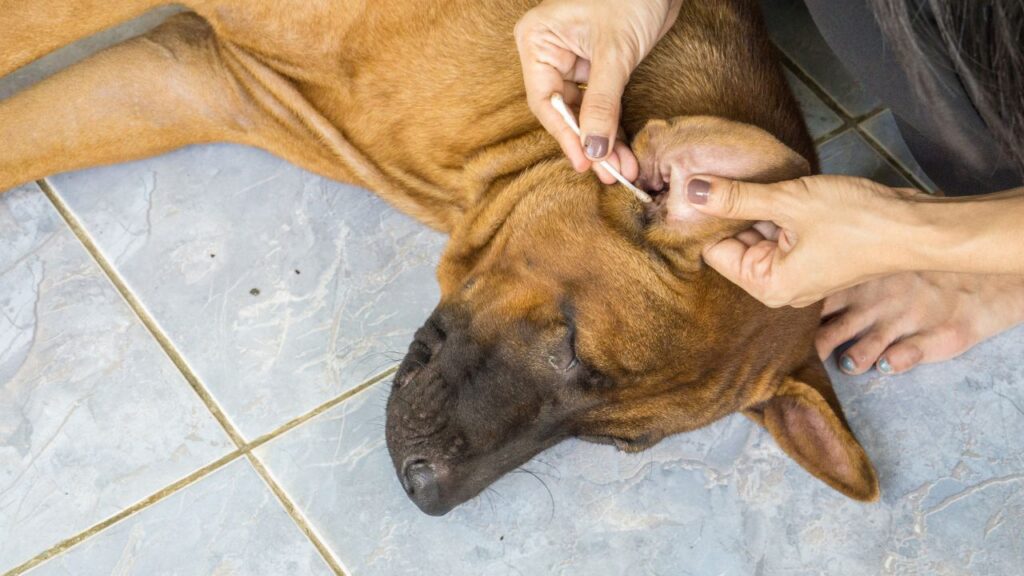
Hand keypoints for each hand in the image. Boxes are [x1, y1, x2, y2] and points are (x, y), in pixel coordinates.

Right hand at [515, 0, 681, 183]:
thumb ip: (602, 103)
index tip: (586, 162)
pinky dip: (614, 129)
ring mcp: (574, 62)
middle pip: (564, 112)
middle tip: (609, 174)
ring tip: (623, 170)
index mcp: (538, 42)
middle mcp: (551, 53)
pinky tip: (625, 153)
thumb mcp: (615, 52)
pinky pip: (601, 106)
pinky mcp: (599, 69)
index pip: (545, 100)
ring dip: (605, 143)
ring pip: (584, 114)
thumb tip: (594, 148)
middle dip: (590, 144)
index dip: (566, 135)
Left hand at [682, 174, 922, 307]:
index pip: (715, 251)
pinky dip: (775, 212)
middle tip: (721, 176)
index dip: (708, 219)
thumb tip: (692, 190)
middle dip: (730, 213)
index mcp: (767, 286)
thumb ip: (737, 196)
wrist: (916, 226)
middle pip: (734, 244)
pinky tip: (775, 187)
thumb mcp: (789, 201)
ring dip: (753, 208)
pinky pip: (780, 233)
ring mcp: (797, 273)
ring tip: (750, 177)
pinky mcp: (812, 256)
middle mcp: (779, 287)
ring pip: (757, 235)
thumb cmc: (859, 220)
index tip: (702, 188)